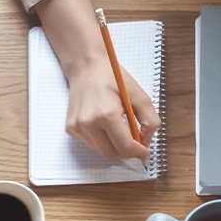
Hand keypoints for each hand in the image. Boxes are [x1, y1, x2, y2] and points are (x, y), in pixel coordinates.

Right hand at [34, 0, 156, 160]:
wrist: (86, 66)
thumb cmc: (112, 77)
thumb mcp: (139, 95)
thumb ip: (150, 121)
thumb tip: (146, 142)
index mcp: (106, 115)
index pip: (125, 147)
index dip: (138, 153)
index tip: (145, 153)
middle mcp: (88, 124)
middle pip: (112, 154)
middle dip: (127, 153)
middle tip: (137, 144)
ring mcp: (77, 128)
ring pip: (101, 151)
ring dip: (115, 146)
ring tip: (122, 129)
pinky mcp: (71, 129)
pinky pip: (91, 143)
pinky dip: (103, 140)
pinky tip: (105, 124)